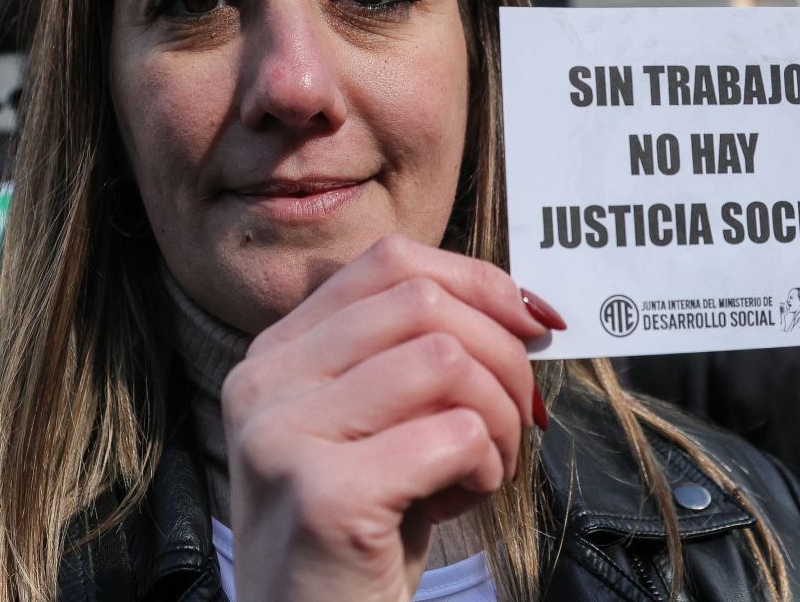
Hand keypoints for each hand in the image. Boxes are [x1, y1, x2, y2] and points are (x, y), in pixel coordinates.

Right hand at [222, 236, 553, 601]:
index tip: (534, 323)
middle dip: (502, 355)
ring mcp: (283, 435)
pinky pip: (451, 435)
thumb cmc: (361, 537)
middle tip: (523, 417)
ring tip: (486, 467)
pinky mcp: (322, 494)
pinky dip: (484, 466)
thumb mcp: (373, 428)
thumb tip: (518, 304)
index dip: (478, 280)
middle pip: (423, 302)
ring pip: (444, 361)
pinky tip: (460, 500)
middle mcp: (264, 383)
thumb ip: (408, 356)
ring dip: (497, 418)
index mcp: (276, 354)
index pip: (389, 262)